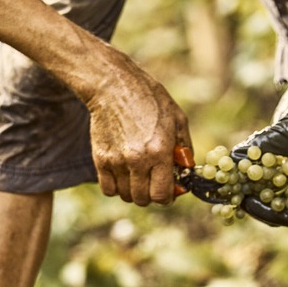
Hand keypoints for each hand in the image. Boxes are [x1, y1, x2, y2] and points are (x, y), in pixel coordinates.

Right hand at [86, 64, 189, 206]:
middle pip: (143, 199)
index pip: (162, 195)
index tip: (168, 188)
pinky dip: (116, 187)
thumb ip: (185, 149)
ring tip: (138, 175)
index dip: (167, 196)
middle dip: (151, 194)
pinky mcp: (100, 159)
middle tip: (153, 180)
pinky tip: (123, 173)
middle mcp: (137, 160)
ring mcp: (116, 161)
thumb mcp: (178, 119)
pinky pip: (108, 190)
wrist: (114, 87)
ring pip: (126, 196)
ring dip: (134, 191)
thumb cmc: (150, 100)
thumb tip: (187, 171)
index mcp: (159, 151)